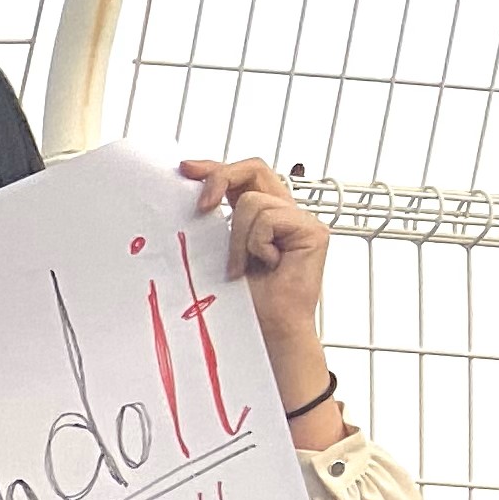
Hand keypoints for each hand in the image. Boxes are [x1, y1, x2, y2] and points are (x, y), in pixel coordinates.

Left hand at [183, 155, 334, 395]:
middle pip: (255, 169)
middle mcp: (284, 213)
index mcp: (262, 216)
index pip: (242, 176)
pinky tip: (265, 266)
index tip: (185, 168)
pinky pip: (269, 218)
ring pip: (253, 202)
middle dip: (222, 178)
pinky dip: (255, 244)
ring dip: (236, 239)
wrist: (265, 332)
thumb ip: (213, 226)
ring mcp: (301, 221)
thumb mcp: (216, 254)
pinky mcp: (313, 231)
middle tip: (202, 206)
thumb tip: (189, 202)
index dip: (215, 168)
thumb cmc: (242, 303)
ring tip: (241, 269)